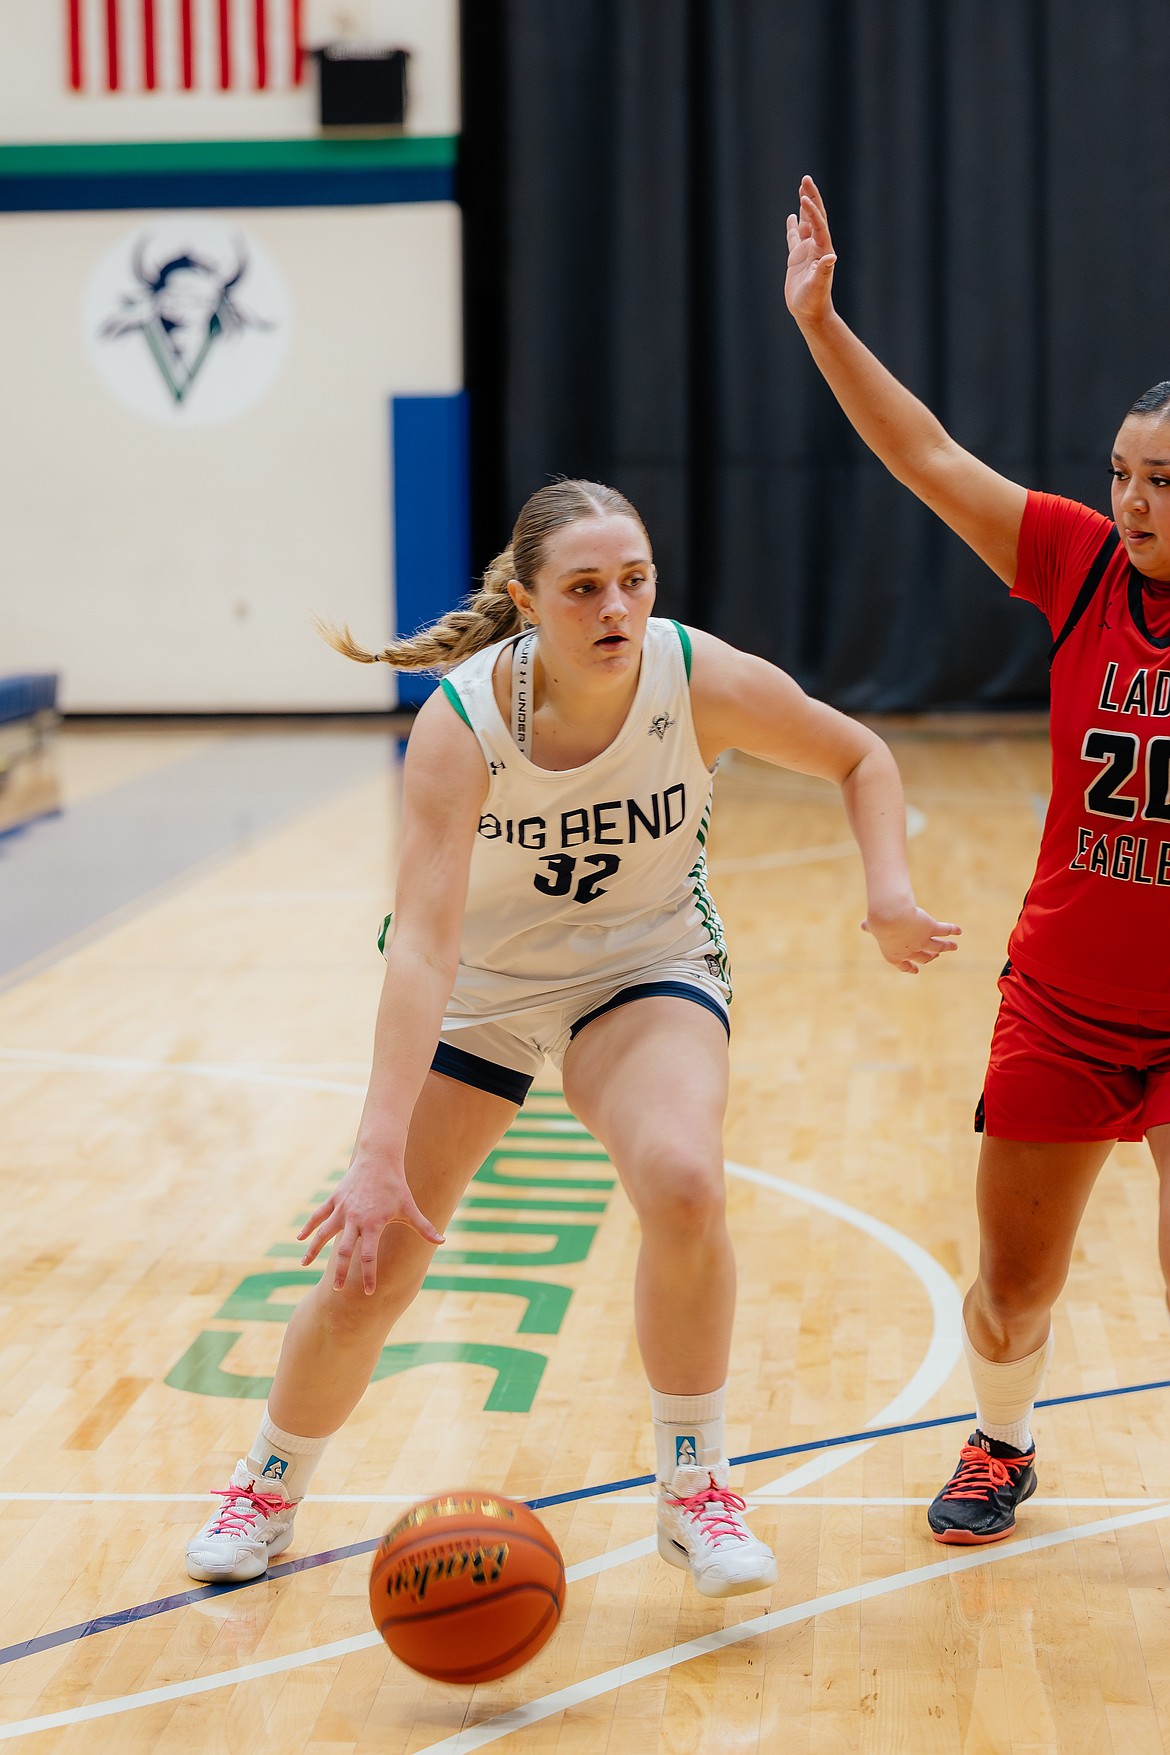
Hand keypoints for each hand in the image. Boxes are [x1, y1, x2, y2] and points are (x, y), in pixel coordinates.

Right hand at [298, 1148, 444, 1293]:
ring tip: (303, 1264)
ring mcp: (342, 1208)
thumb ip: (424, 1227)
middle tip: (338, 1289)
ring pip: (324, 1232)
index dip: (369, 1275)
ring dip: (313, 1249)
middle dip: (340, 1271)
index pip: (368, 1256)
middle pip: (344, 1250)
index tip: (369, 1292)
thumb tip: (442, 1241)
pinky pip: (318, 1215)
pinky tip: (299, 1238)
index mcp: (372, 1224)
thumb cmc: (396, 1186)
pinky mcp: (335, 1199)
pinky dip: (308, 1226)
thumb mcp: (410, 1207)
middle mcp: (354, 1219)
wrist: (380, 1159)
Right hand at [785, 174, 836, 325]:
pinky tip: (792, 216)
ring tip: (802, 188)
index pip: (818, 224)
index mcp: (822, 249)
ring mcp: (807, 251)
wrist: (810, 313)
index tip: (803, 197)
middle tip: (806, 179)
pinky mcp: (797, 259)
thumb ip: (823, 271)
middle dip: (811, 197)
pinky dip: (794, 226)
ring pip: (806, 222)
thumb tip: (830, 257)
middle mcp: (816, 246)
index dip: (811, 211)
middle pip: (815, 216)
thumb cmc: (814, 301)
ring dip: (805, 206)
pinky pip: (794, 237)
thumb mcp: (818, 287)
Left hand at [862, 903, 960, 973]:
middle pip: (923, 957)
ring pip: (938, 947)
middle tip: (935, 956)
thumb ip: (870, 927)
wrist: (890, 915)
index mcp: (894, 955)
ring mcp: (922, 941)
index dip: (909, 967)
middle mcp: (910, 951)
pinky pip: (944, 931)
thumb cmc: (878, 921)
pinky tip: (959, 931)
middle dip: (929, 957)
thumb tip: (863, 925)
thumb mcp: (872, 925)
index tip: (916, 970)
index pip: (903, 965)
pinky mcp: (931, 929)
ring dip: (947, 947)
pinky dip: (952, 931)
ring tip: (954, 946)